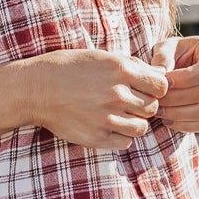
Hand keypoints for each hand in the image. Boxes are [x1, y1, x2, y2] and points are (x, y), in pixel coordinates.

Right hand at [22, 47, 169, 150]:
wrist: (36, 89)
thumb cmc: (68, 69)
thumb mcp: (100, 57)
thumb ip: (131, 66)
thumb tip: (158, 75)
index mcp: (121, 70)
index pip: (161, 87)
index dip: (155, 89)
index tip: (144, 89)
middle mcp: (117, 94)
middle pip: (152, 108)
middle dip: (144, 105)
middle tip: (128, 103)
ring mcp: (107, 118)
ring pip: (141, 127)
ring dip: (134, 122)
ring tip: (119, 115)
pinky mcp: (97, 136)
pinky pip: (125, 142)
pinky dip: (121, 136)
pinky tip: (109, 126)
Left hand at [151, 36, 198, 132]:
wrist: (180, 68)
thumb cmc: (173, 54)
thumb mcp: (165, 48)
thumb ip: (163, 58)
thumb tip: (161, 74)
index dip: (185, 80)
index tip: (164, 83)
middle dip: (176, 99)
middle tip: (156, 101)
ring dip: (179, 114)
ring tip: (159, 112)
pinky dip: (185, 125)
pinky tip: (167, 120)